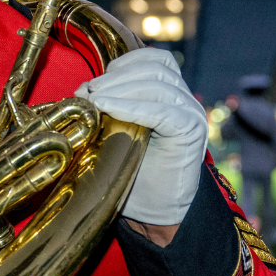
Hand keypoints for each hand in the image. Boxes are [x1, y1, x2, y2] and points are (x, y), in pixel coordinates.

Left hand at [75, 47, 207, 227]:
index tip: (92, 84)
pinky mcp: (190, 132)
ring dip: (120, 88)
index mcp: (171, 96)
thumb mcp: (116, 132)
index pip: (154, 61)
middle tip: (88, 93)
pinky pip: (162, 110)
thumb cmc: (133, 175)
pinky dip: (131, 106)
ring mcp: (192, 115)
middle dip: (116, 76)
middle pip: (155, 69)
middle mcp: (186, 101)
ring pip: (159, 83)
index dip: (122, 64)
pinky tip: (106, 108)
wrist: (156, 213)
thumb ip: (109, 107)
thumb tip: (83, 88)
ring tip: (95, 101)